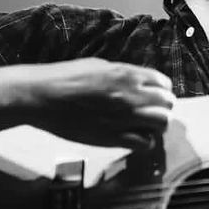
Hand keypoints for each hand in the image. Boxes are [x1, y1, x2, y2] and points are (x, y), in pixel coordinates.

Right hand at [22, 58, 175, 150]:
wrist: (40, 96)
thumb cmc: (64, 77)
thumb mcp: (99, 66)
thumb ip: (123, 75)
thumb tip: (139, 82)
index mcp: (127, 74)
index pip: (163, 83)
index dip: (161, 90)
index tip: (154, 96)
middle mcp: (131, 94)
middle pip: (168, 104)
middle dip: (163, 108)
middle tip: (151, 113)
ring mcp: (124, 117)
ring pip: (162, 123)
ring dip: (156, 126)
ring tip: (145, 127)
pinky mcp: (114, 137)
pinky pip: (146, 143)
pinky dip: (144, 142)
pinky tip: (133, 138)